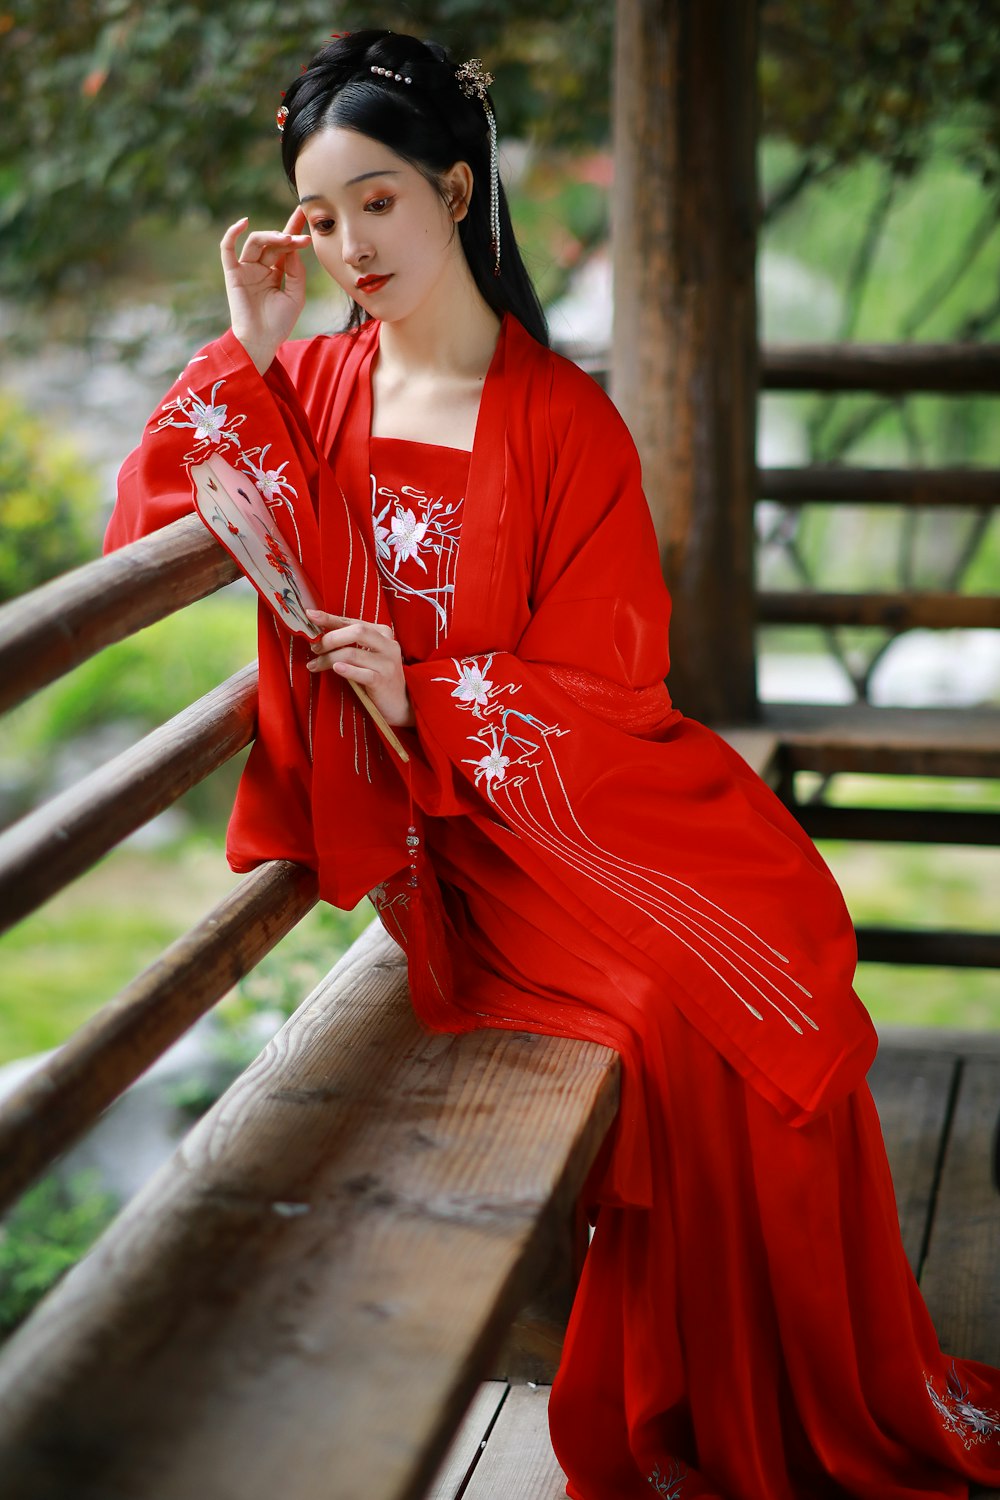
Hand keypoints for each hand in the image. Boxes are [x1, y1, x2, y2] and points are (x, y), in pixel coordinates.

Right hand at [220, 207, 311, 374]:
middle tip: (303, 239)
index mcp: (275, 272)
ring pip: (256, 243)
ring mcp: (245, 269)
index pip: (284, 246)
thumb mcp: (296, 296)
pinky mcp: (232, 274)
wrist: (261, 342)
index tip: (304, 213)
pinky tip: (244, 223)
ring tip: (286, 239)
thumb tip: (292, 248)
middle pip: (273, 243)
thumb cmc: (279, 323)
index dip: (293, 229)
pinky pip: (227, 249)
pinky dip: (232, 234)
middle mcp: (260, 268)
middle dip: (288, 238)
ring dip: (271, 237)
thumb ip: (296, 271)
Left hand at [305, 611, 413, 727]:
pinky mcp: (383, 681)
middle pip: (356, 632)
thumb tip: (319, 634)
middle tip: (315, 648)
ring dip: (328, 659)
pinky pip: (361, 673)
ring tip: (314, 665)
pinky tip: (336, 669)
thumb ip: (349, 642)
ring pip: (352, 654)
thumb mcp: (367, 654)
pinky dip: (346, 670)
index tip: (311, 615)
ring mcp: (387, 663)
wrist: (398, 702)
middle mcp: (388, 644)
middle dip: (330, 638)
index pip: (352, 622)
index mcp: (382, 633)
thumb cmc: (377, 675)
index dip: (330, 618)